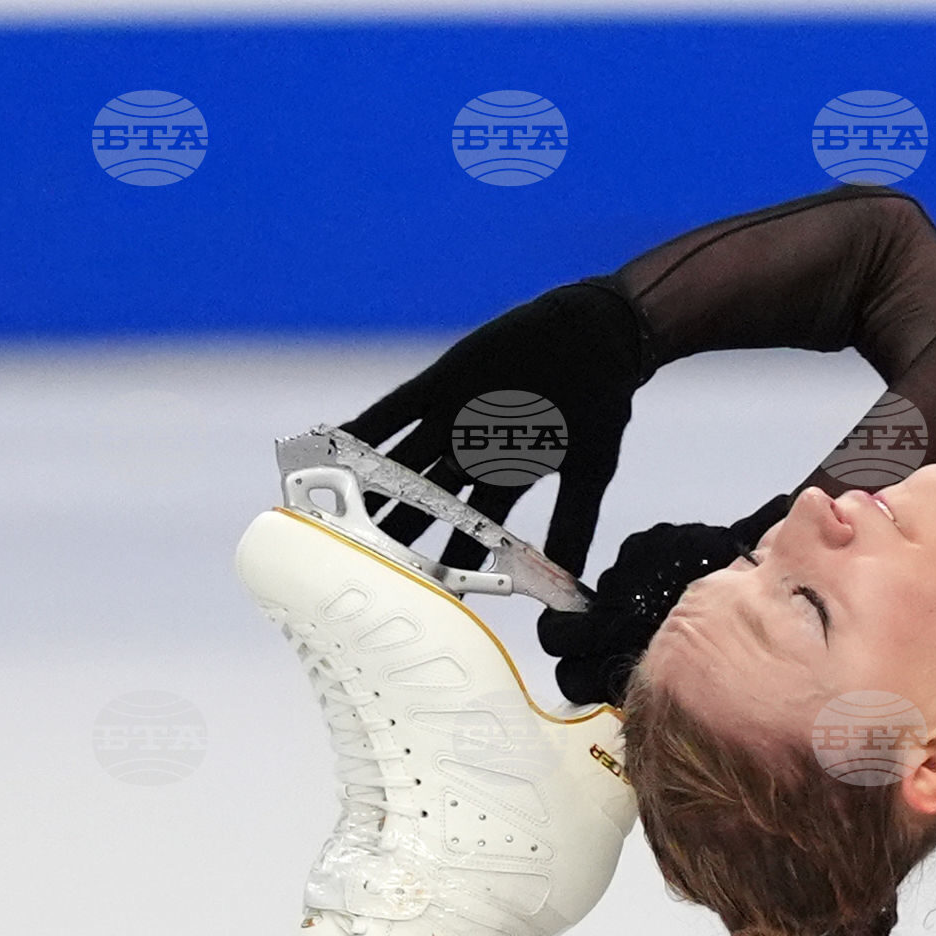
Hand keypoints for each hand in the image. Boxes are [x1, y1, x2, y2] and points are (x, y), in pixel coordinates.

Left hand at [340, 279, 650, 582]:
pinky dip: (369, 428)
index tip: (422, 596)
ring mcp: (453, 420)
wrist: (600, 339)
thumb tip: (572, 584)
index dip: (444, 565)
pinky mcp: (443, 382)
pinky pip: (396, 409)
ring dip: (370, 488)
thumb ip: (574, 525)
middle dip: (394, 534)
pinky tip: (339, 445)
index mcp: (505, 483)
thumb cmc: (601, 407)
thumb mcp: (590, 474)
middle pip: (423, 505)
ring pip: (403, 463)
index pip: (468, 535)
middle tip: (361, 566)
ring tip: (334, 516)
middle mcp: (471, 457)